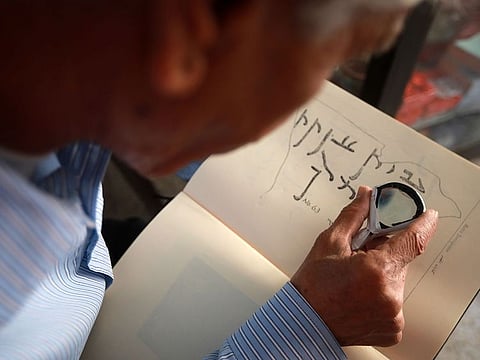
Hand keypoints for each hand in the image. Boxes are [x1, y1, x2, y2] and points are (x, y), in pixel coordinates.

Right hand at [291, 186, 437, 346]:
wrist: (304, 323)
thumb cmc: (313, 287)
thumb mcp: (329, 243)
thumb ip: (354, 216)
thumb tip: (366, 196)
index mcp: (376, 270)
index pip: (413, 240)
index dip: (423, 225)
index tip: (429, 216)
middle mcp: (390, 295)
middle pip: (399, 261)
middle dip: (383, 253)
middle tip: (358, 256)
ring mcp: (393, 315)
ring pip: (396, 281)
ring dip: (381, 274)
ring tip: (355, 280)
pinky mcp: (392, 329)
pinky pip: (393, 302)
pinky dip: (380, 295)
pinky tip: (359, 295)